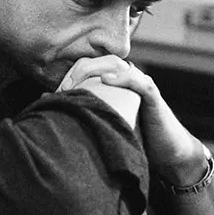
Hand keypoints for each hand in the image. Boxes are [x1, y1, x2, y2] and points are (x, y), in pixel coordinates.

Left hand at [57, 55, 207, 186]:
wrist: (165, 152)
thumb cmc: (134, 138)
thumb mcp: (104, 123)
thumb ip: (84, 111)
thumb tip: (48, 102)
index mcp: (114, 83)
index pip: (89, 66)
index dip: (71, 75)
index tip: (55, 92)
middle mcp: (127, 79)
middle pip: (100, 62)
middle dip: (78, 71)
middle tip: (62, 89)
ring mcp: (140, 85)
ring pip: (117, 65)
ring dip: (95, 69)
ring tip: (77, 82)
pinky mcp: (153, 96)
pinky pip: (139, 81)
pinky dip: (123, 78)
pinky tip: (107, 80)